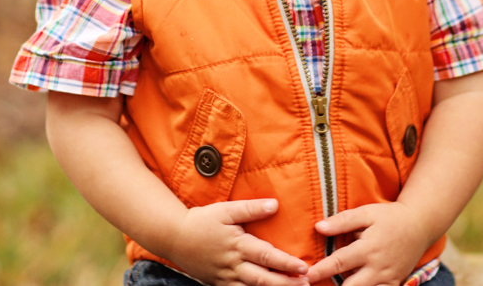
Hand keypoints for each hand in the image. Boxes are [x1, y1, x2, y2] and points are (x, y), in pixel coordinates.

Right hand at [168, 199, 308, 285]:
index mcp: (237, 245)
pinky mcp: (220, 285)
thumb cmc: (201, 221)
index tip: (305, 267)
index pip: (266, 256)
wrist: (174, 237)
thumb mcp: (224, 210)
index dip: (286, 263)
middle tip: (308, 285)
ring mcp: (227, 278)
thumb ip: (250, 208)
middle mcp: (234, 265)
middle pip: (264, 279)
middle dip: (287, 284)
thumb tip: (274, 204)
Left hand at [307, 203, 428, 285]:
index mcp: (367, 249)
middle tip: (312, 285)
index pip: (338, 263)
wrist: (420, 226)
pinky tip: (354, 285)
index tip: (305, 275)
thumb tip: (318, 227)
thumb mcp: (365, 213)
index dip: (320, 271)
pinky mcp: (396, 284)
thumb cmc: (389, 217)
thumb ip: (342, 221)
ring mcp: (388, 279)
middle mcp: (378, 268)